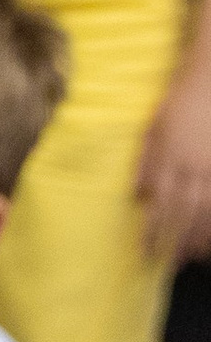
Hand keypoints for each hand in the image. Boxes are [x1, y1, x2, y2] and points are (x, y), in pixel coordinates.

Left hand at [137, 50, 210, 259]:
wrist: (209, 78)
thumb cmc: (178, 102)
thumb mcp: (152, 128)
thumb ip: (146, 163)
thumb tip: (139, 195)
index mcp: (168, 158)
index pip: (158, 204)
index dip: (152, 232)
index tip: (145, 252)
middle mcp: (193, 166)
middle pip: (184, 213)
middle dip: (175, 241)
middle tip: (168, 263)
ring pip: (208, 210)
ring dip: (199, 238)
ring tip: (192, 257)